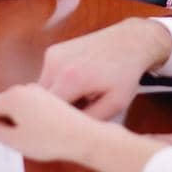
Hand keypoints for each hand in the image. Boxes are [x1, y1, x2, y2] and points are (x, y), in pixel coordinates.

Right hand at [0, 84, 106, 162]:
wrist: (86, 136)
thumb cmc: (53, 139)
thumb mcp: (16, 141)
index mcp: (13, 97)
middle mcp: (24, 89)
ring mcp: (37, 91)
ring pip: (13, 107)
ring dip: (9, 121)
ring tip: (14, 137)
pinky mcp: (48, 97)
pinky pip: (25, 106)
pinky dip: (21, 118)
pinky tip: (28, 131)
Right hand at [38, 18, 171, 118]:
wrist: (130, 41)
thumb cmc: (125, 74)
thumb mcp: (115, 104)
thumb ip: (89, 120)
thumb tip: (69, 129)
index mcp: (71, 79)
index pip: (48, 112)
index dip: (59, 122)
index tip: (73, 125)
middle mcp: (56, 64)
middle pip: (41, 101)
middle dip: (56, 110)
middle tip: (80, 110)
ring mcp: (52, 55)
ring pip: (42, 89)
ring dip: (56, 96)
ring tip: (81, 95)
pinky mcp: (52, 51)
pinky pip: (47, 76)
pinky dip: (58, 83)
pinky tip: (77, 82)